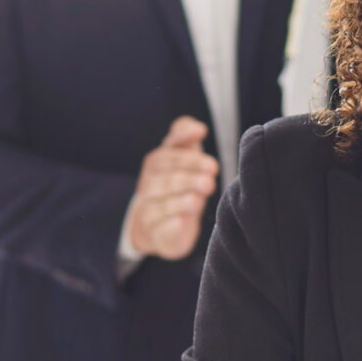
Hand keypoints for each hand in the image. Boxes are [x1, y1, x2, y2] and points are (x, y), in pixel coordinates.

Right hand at [124, 117, 218, 262]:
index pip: (167, 151)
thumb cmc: (176, 187)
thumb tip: (197, 127)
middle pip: (166, 177)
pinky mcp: (154, 233)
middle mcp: (149, 185)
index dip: (182, 139)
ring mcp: (149, 209)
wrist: (155, 227)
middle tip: (213, 172)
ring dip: (183, 199)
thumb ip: (186, 139)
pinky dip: (171, 224)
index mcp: (157, 164)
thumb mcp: (181, 160)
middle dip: (189, 173)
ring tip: (202, 194)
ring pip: (163, 203)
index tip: (202, 133)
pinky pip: (160, 228)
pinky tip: (182, 221)